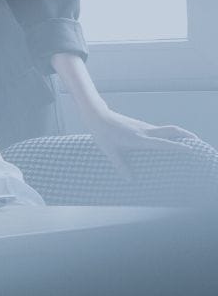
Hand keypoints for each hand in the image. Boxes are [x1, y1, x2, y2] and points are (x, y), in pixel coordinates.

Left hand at [85, 109, 199, 178]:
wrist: (97, 115)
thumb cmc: (102, 134)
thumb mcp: (110, 152)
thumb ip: (121, 166)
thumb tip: (130, 180)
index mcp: (139, 139)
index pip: (163, 143)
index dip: (178, 146)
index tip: (191, 149)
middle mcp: (145, 131)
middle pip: (172, 130)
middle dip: (187, 135)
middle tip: (198, 142)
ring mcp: (143, 127)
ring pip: (166, 129)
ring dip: (179, 134)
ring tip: (188, 143)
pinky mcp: (140, 125)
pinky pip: (158, 130)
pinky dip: (168, 134)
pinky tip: (168, 141)